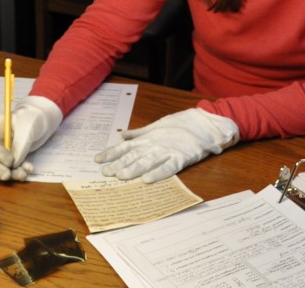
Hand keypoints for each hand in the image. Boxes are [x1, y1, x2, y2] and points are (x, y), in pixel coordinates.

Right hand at [0, 96, 61, 180]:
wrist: (39, 124)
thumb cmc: (31, 119)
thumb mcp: (28, 128)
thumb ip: (20, 145)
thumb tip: (13, 164)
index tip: (10, 161)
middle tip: (7, 175)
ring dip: (6, 173)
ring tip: (22, 174)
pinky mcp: (0, 159)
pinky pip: (2, 169)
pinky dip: (13, 173)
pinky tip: (24, 171)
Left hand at [94, 108, 238, 182]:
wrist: (207, 124)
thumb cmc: (183, 124)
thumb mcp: (158, 125)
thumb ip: (140, 133)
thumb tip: (123, 136)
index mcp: (149, 137)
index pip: (125, 146)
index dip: (111, 153)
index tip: (97, 160)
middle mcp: (155, 144)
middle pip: (133, 155)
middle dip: (118, 164)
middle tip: (105, 172)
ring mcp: (168, 150)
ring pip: (147, 161)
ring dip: (133, 169)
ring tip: (121, 176)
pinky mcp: (182, 157)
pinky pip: (168, 166)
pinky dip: (158, 173)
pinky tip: (147, 180)